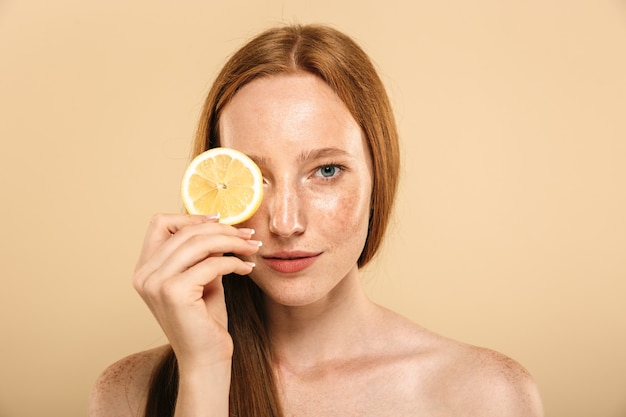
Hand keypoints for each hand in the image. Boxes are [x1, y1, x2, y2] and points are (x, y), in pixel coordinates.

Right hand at [132, 213, 260, 370]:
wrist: (206, 360)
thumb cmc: (205, 321)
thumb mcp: (203, 278)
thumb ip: (204, 253)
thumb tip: (220, 225)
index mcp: (145, 269)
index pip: (161, 223)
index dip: (191, 216)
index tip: (221, 221)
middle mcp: (144, 274)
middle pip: (185, 230)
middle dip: (222, 229)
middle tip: (248, 234)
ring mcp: (156, 283)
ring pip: (199, 243)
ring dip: (232, 241)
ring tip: (252, 247)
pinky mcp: (174, 293)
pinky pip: (212, 264)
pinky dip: (234, 262)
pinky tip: (248, 269)